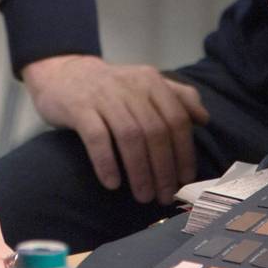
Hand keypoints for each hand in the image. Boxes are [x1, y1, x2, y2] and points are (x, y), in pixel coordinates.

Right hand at [21, 54, 209, 204]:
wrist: (64, 72)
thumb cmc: (111, 87)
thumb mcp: (145, 83)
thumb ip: (177, 96)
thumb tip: (203, 118)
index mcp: (151, 81)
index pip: (176, 119)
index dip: (184, 152)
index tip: (185, 179)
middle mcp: (130, 86)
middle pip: (155, 131)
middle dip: (163, 169)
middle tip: (164, 195)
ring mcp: (103, 96)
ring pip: (130, 136)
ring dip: (139, 171)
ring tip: (143, 195)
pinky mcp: (79, 107)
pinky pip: (96, 137)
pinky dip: (106, 162)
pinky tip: (112, 183)